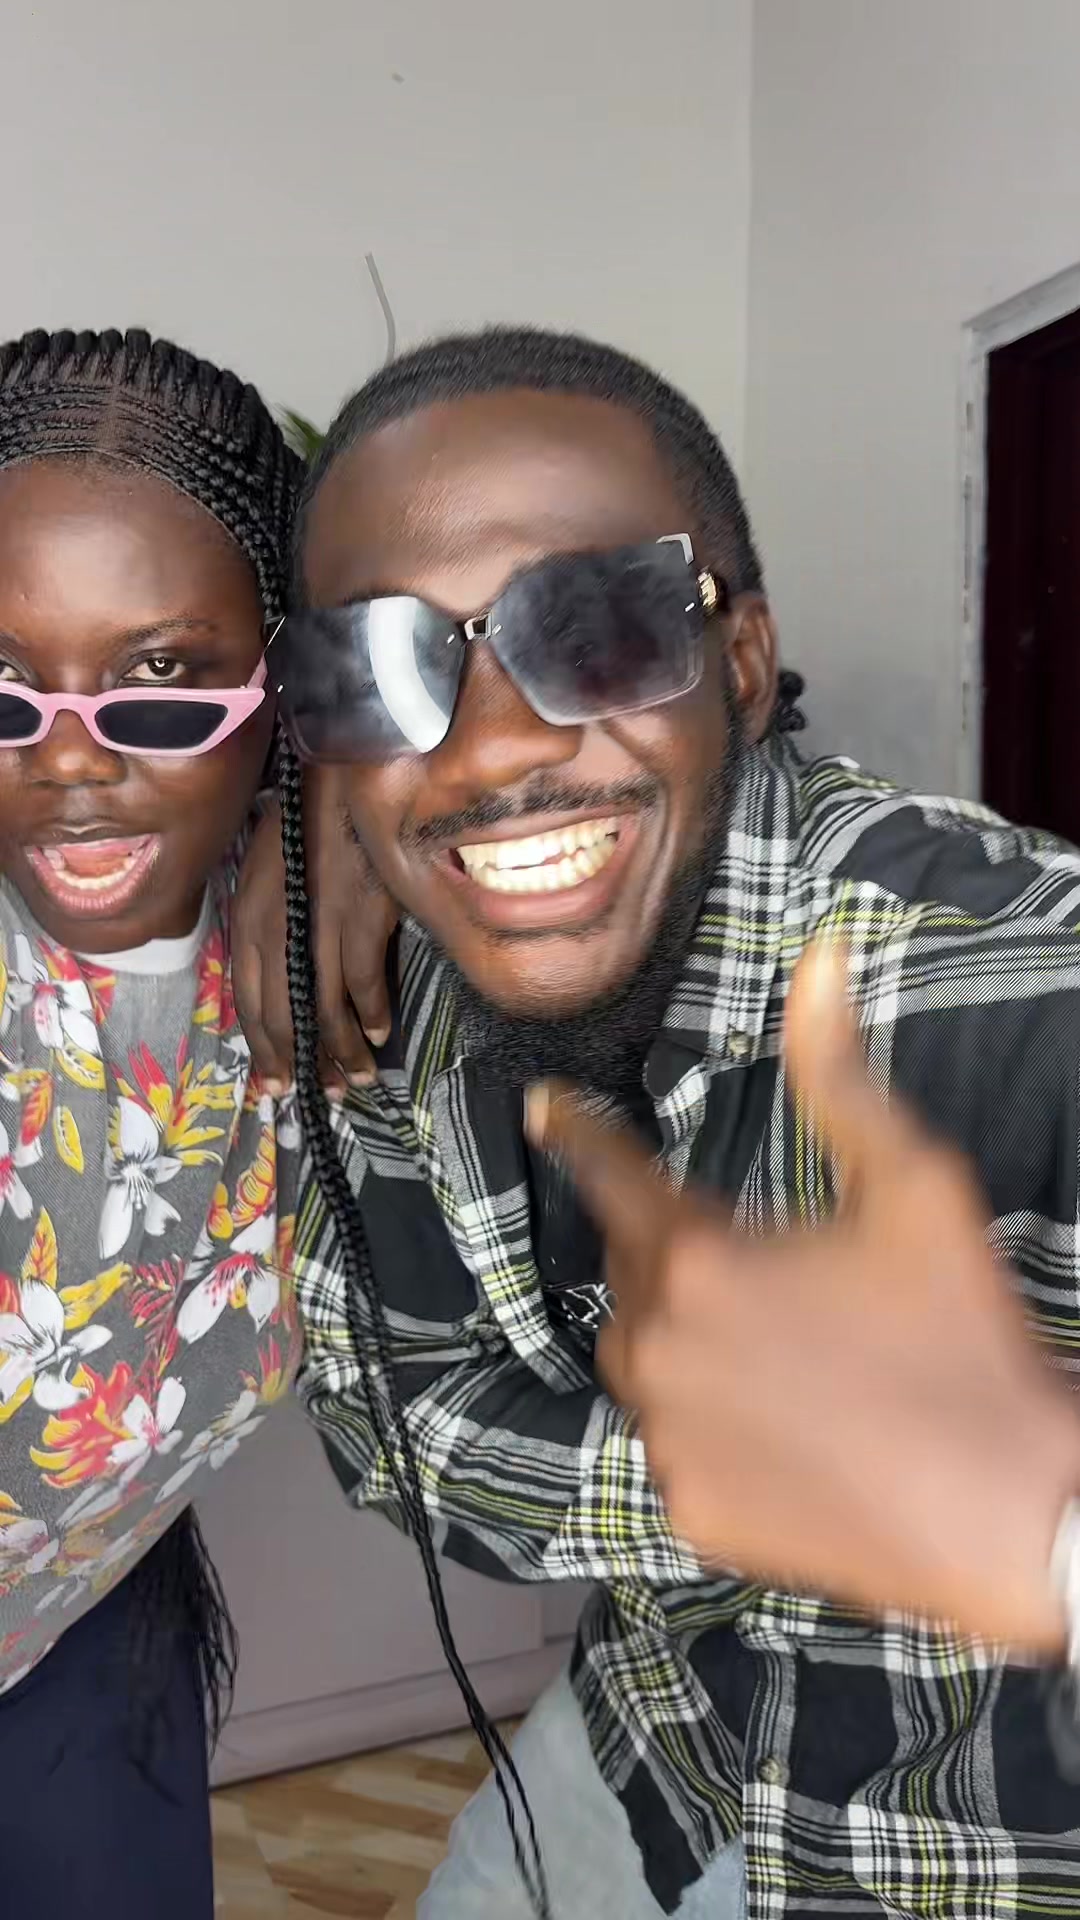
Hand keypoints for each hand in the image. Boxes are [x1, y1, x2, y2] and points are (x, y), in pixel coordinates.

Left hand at [232, 773, 398, 1095]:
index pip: (246, 1000)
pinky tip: (380, 1034)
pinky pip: (363, 982)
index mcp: (247, 918)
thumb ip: (273, 923)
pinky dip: (373, 1014)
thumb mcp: (271, 871)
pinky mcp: (360, 918)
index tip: (273, 1084)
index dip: (260, 1048)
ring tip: (355, 1079)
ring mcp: (317, 925)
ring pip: (324, 1008)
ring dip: (340, 1052)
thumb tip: (287, 972)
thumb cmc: (310, 818)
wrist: (348, 771)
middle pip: (281, 1014)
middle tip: (313, 1097)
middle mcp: (275, 929)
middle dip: (298, 1062)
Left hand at [525, 944, 1079, 1650]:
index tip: (542, 1108)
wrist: (1005, 1510)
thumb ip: (840, 1072)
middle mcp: (657, 1347)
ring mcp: (667, 1437)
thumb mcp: (911, 1182)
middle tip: (759, 1261)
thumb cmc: (959, 1333)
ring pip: (645, 1361)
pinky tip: (793, 1427)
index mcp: (697, 1257)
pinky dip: (711, 1423)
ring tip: (788, 1349)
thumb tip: (818, 959)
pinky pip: (674, 1443)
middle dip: (672, 1250)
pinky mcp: (690, 1509)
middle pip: (631, 1271)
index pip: (609, 1176)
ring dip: (687, 1337)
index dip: (579, 1135)